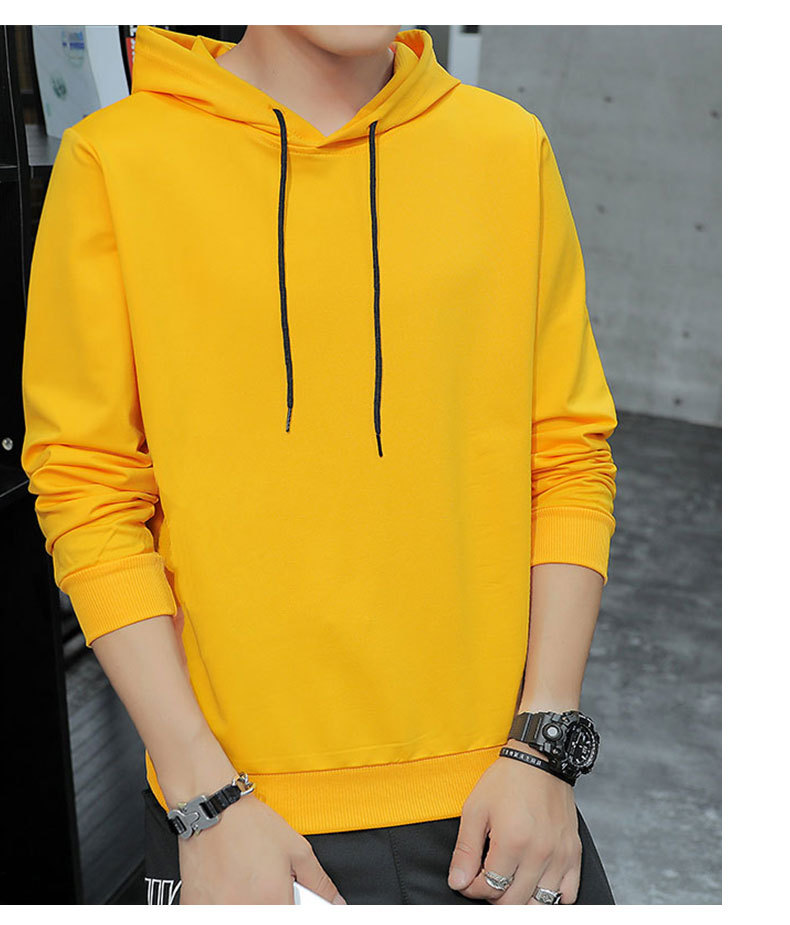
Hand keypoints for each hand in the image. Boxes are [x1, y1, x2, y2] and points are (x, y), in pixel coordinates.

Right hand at [178, 793, 346, 904]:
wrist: (212, 810)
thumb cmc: (250, 826)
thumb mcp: (297, 849)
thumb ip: (319, 882)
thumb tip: (335, 903)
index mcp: (273, 903)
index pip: (292, 921)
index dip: (293, 907)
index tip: (288, 898)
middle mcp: (244, 912)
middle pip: (267, 916)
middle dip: (271, 903)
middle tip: (266, 885)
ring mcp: (218, 914)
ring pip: (243, 914)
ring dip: (246, 902)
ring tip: (245, 882)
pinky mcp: (196, 909)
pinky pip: (216, 913)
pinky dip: (224, 902)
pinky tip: (226, 884)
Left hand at [447, 742, 581, 904]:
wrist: (540, 760)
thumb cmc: (507, 781)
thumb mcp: (476, 809)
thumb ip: (465, 850)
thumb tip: (458, 882)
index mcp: (512, 841)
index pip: (489, 888)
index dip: (472, 887)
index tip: (468, 878)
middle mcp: (539, 853)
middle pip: (513, 901)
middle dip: (493, 895)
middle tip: (486, 879)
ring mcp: (559, 855)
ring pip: (538, 903)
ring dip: (519, 899)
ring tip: (508, 882)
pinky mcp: (573, 853)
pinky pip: (567, 895)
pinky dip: (550, 898)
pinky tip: (535, 884)